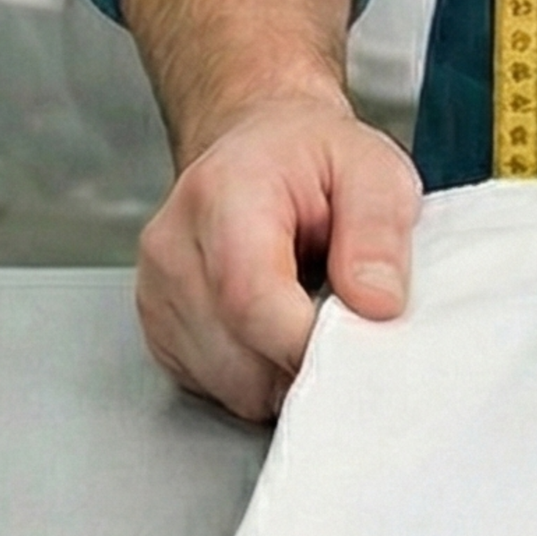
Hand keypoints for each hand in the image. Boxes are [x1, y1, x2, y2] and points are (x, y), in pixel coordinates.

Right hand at [133, 91, 421, 423]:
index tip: (356, 340)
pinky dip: (256, 374)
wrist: (259, 147)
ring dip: (281, 372)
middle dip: (305, 361)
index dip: (311, 343)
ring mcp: (157, 291)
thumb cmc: (313, 158)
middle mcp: (174, 245)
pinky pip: (215, 388)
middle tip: (339, 316)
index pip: (253, 302)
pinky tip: (273, 327)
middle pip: (240, 360)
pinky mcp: (157, 329)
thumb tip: (376, 305)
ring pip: (231, 386)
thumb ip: (379, 231)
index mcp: (224, 194)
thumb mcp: (373, 169)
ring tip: (304, 312)